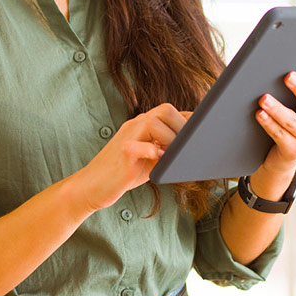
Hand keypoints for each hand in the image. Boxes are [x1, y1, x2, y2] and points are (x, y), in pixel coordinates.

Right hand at [72, 104, 192, 212]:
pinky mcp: (121, 152)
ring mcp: (127, 136)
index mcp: (144, 125)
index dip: (189, 120)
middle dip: (182, 127)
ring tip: (174, 155)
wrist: (92, 186)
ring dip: (170, 138)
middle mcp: (136, 125)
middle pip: (165, 109)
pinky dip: (152, 151)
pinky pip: (138, 145)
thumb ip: (167, 150)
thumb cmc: (124, 173)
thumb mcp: (150, 160)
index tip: (204, 132)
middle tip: (187, 147)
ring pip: (154, 121)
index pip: (171, 112)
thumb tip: (193, 150)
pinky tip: (159, 160)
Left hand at [256, 55, 295, 174]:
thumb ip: (295, 85)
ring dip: (278, 109)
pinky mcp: (294, 151)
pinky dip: (269, 123)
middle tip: (288, 76)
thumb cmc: (288, 119)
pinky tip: (260, 114)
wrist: (281, 154)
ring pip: (293, 121)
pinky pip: (280, 135)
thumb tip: (280, 62)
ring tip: (264, 98)